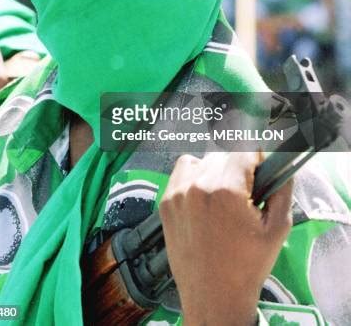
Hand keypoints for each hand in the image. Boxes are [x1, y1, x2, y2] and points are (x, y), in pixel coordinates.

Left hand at [159, 152, 292, 325]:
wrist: (213, 297)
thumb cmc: (246, 267)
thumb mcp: (278, 228)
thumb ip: (282, 188)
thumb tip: (280, 165)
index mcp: (226, 189)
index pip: (245, 150)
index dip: (258, 160)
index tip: (261, 172)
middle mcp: (198, 185)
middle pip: (225, 155)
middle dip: (239, 168)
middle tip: (246, 193)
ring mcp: (178, 193)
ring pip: (203, 160)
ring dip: (216, 171)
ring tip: (224, 198)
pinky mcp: (166, 201)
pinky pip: (183, 171)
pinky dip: (194, 177)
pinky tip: (204, 198)